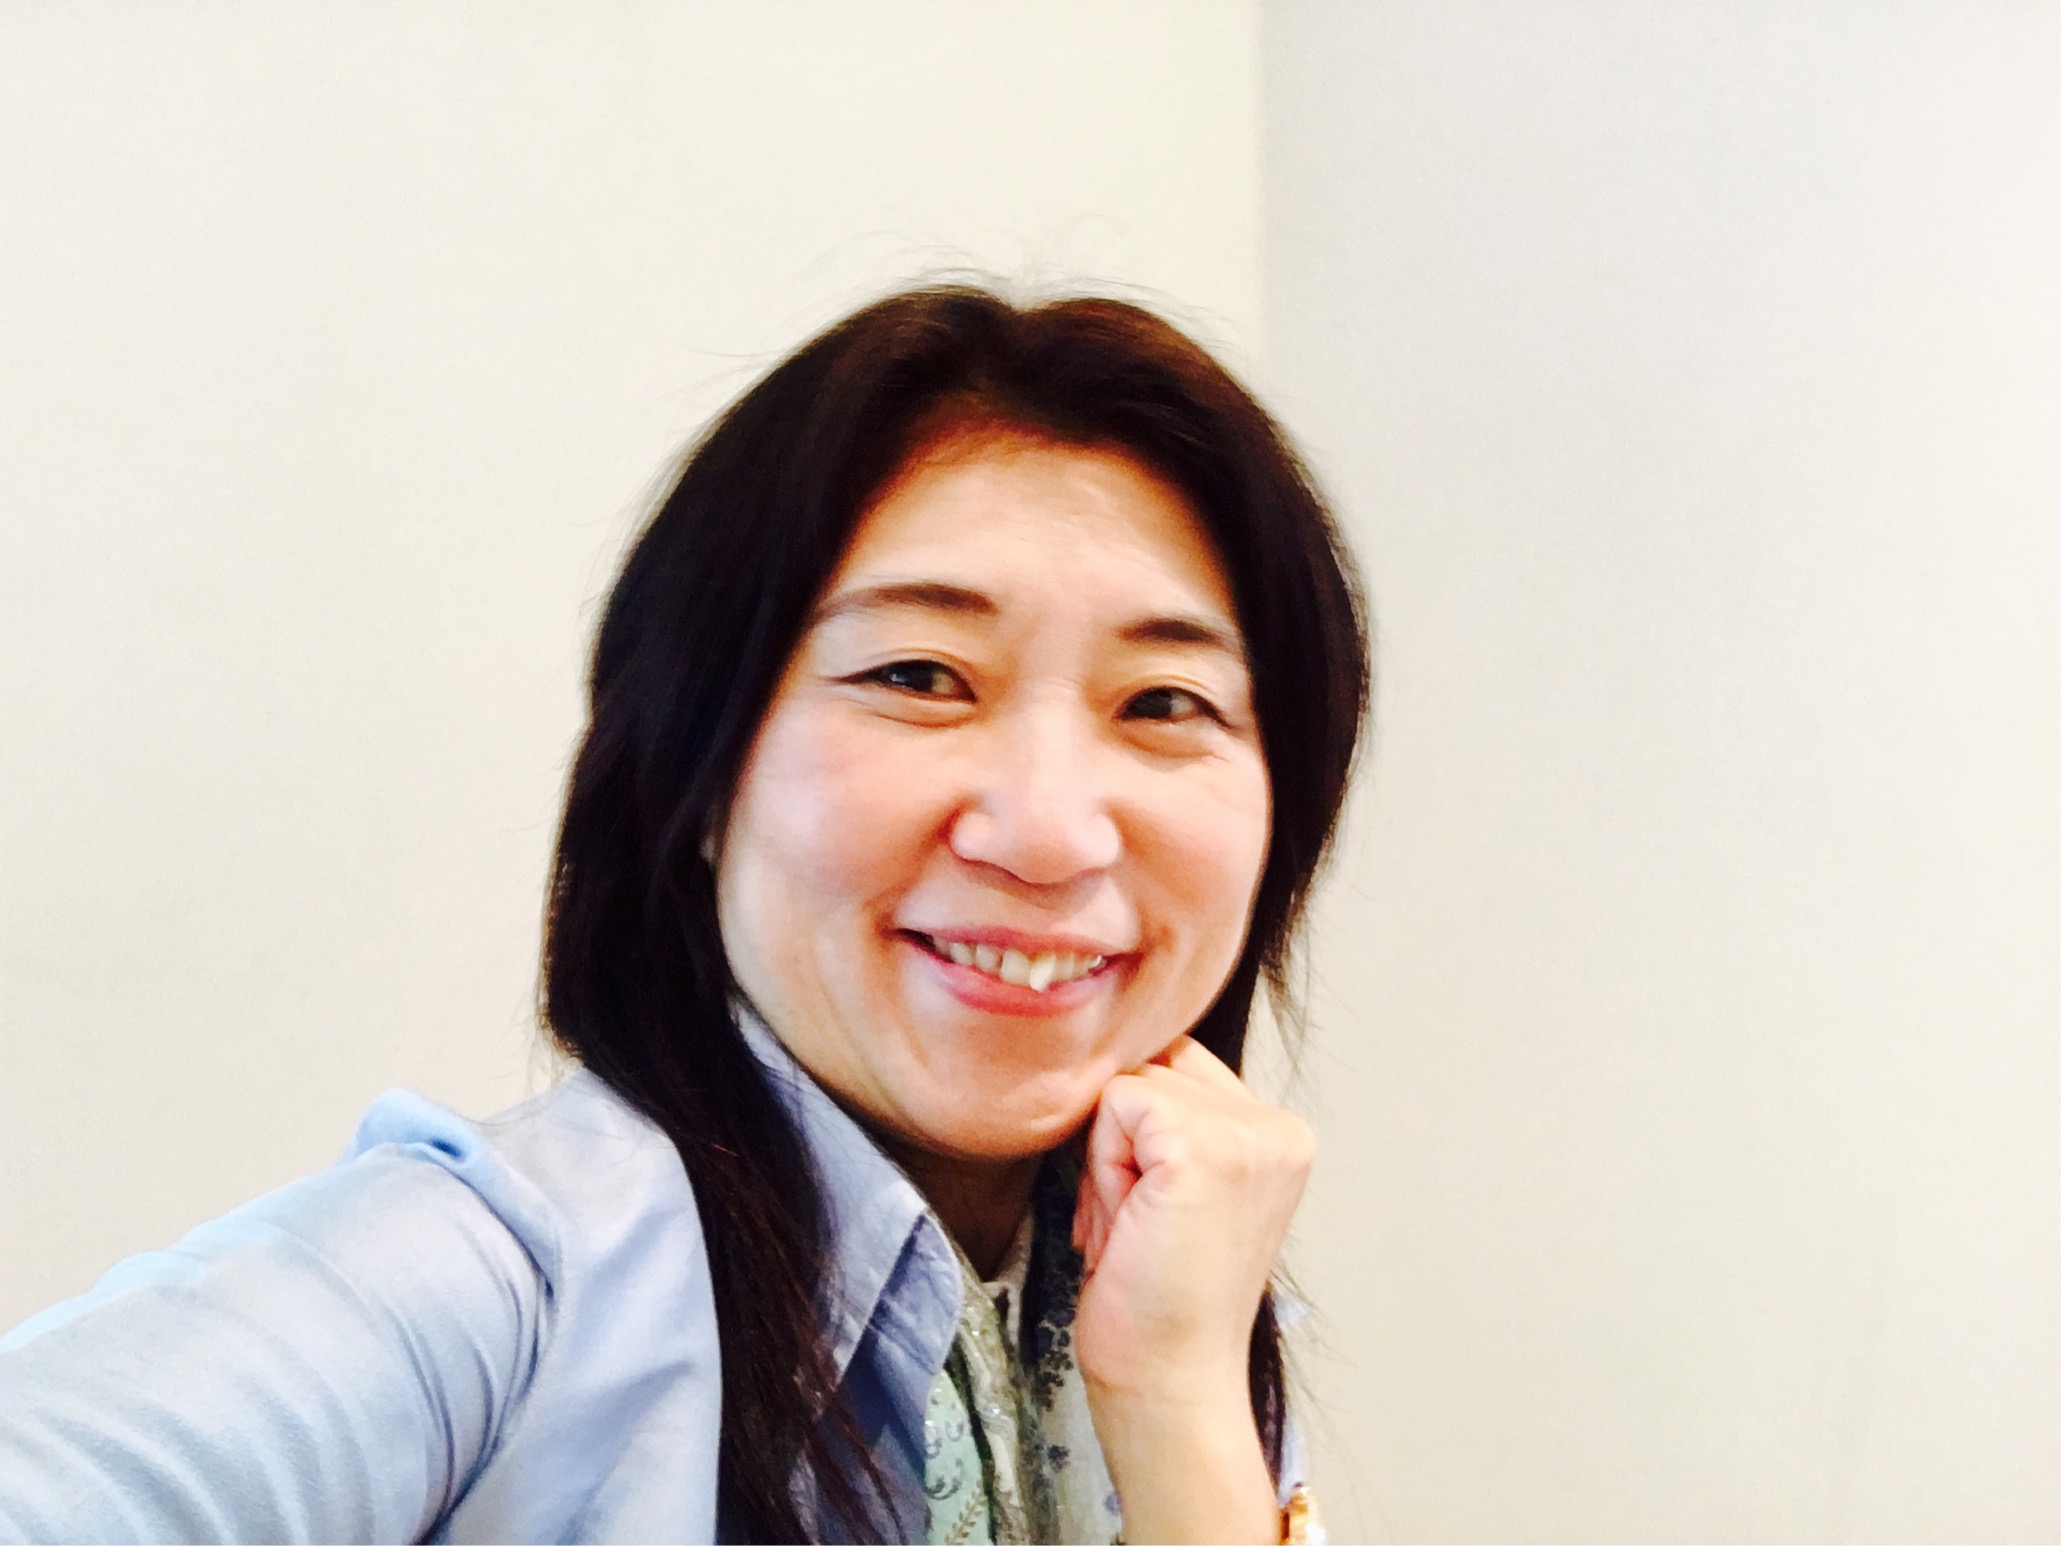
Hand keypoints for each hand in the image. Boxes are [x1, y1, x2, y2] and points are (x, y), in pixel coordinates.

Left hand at [1069, 1035, 1314, 1541]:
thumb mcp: (1178, 1187)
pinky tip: (1130, 1224)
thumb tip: (1111, 1056)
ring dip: (1108, 1158)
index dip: (1139, 1130)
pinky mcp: (1204, 1147)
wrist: (1169, 1380)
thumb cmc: (1155, 1298)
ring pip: (1127, 1085)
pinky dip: (1102, 1167)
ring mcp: (1249, 1134)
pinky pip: (1113, 1105)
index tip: (1153, 1211)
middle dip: (1120, 1142)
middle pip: (1152, 1066)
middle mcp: (1278, 1127)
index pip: (1180, 1064)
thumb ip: (1173, 1120)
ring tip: (1136, 1228)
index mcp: (1280, 1135)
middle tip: (1139, 1226)